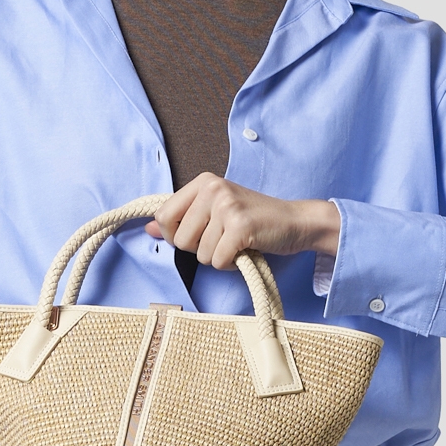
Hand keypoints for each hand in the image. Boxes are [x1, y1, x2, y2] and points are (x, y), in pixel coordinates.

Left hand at [146, 173, 339, 267]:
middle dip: (200, 249)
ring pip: (200, 254)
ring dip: (218, 257)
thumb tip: (149, 228)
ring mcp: (227, 206)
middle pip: (180, 239)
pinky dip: (231, 264)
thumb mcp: (215, 212)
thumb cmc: (254, 219)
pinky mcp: (240, 226)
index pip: (163, 215)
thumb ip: (182, 219)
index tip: (197, 235)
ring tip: (237, 243)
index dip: (176, 235)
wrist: (296, 222)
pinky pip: (217, 261)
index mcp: (202, 182)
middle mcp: (212, 188)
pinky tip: (245, 250)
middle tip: (224, 239)